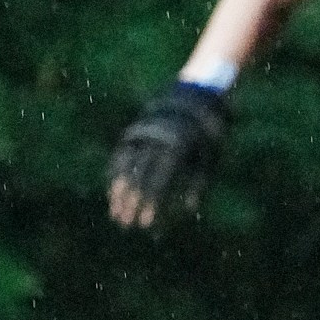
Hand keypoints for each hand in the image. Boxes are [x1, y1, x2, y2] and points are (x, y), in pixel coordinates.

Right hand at [108, 83, 229, 231]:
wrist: (195, 96)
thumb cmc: (205, 135)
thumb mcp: (208, 159)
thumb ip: (198, 184)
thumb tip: (189, 210)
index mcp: (177, 148)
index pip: (160, 181)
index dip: (151, 203)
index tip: (145, 223)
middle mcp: (157, 140)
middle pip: (140, 175)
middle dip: (131, 201)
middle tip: (124, 224)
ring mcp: (145, 133)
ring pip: (127, 165)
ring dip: (120, 191)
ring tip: (114, 213)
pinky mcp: (138, 129)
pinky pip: (123, 154)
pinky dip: (116, 173)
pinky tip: (111, 191)